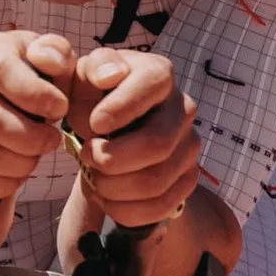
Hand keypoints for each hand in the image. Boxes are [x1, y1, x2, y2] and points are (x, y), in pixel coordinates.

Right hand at [0, 31, 75, 202]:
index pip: (0, 70)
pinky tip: (16, 177)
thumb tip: (46, 58)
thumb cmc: (35, 82)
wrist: (0, 106)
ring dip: (16, 164)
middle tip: (51, 142)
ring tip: (34, 159)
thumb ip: (56, 53)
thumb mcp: (52, 61)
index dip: (34, 94)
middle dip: (29, 138)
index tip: (60, 109)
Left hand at [64, 47, 203, 230]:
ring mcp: (189, 147)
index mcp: (159, 75)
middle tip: (87, 156)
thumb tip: (110, 75)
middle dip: (112, 159)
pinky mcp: (187, 180)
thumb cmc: (95, 98)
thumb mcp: (86, 76)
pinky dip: (123, 209)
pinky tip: (106, 196)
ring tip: (94, 177)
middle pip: (157, 145)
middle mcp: (183, 109)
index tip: (93, 125)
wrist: (107, 132)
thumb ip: (95, 67)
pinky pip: (159, 207)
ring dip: (112, 187)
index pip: (151, 87)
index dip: (119, 110)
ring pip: (155, 182)